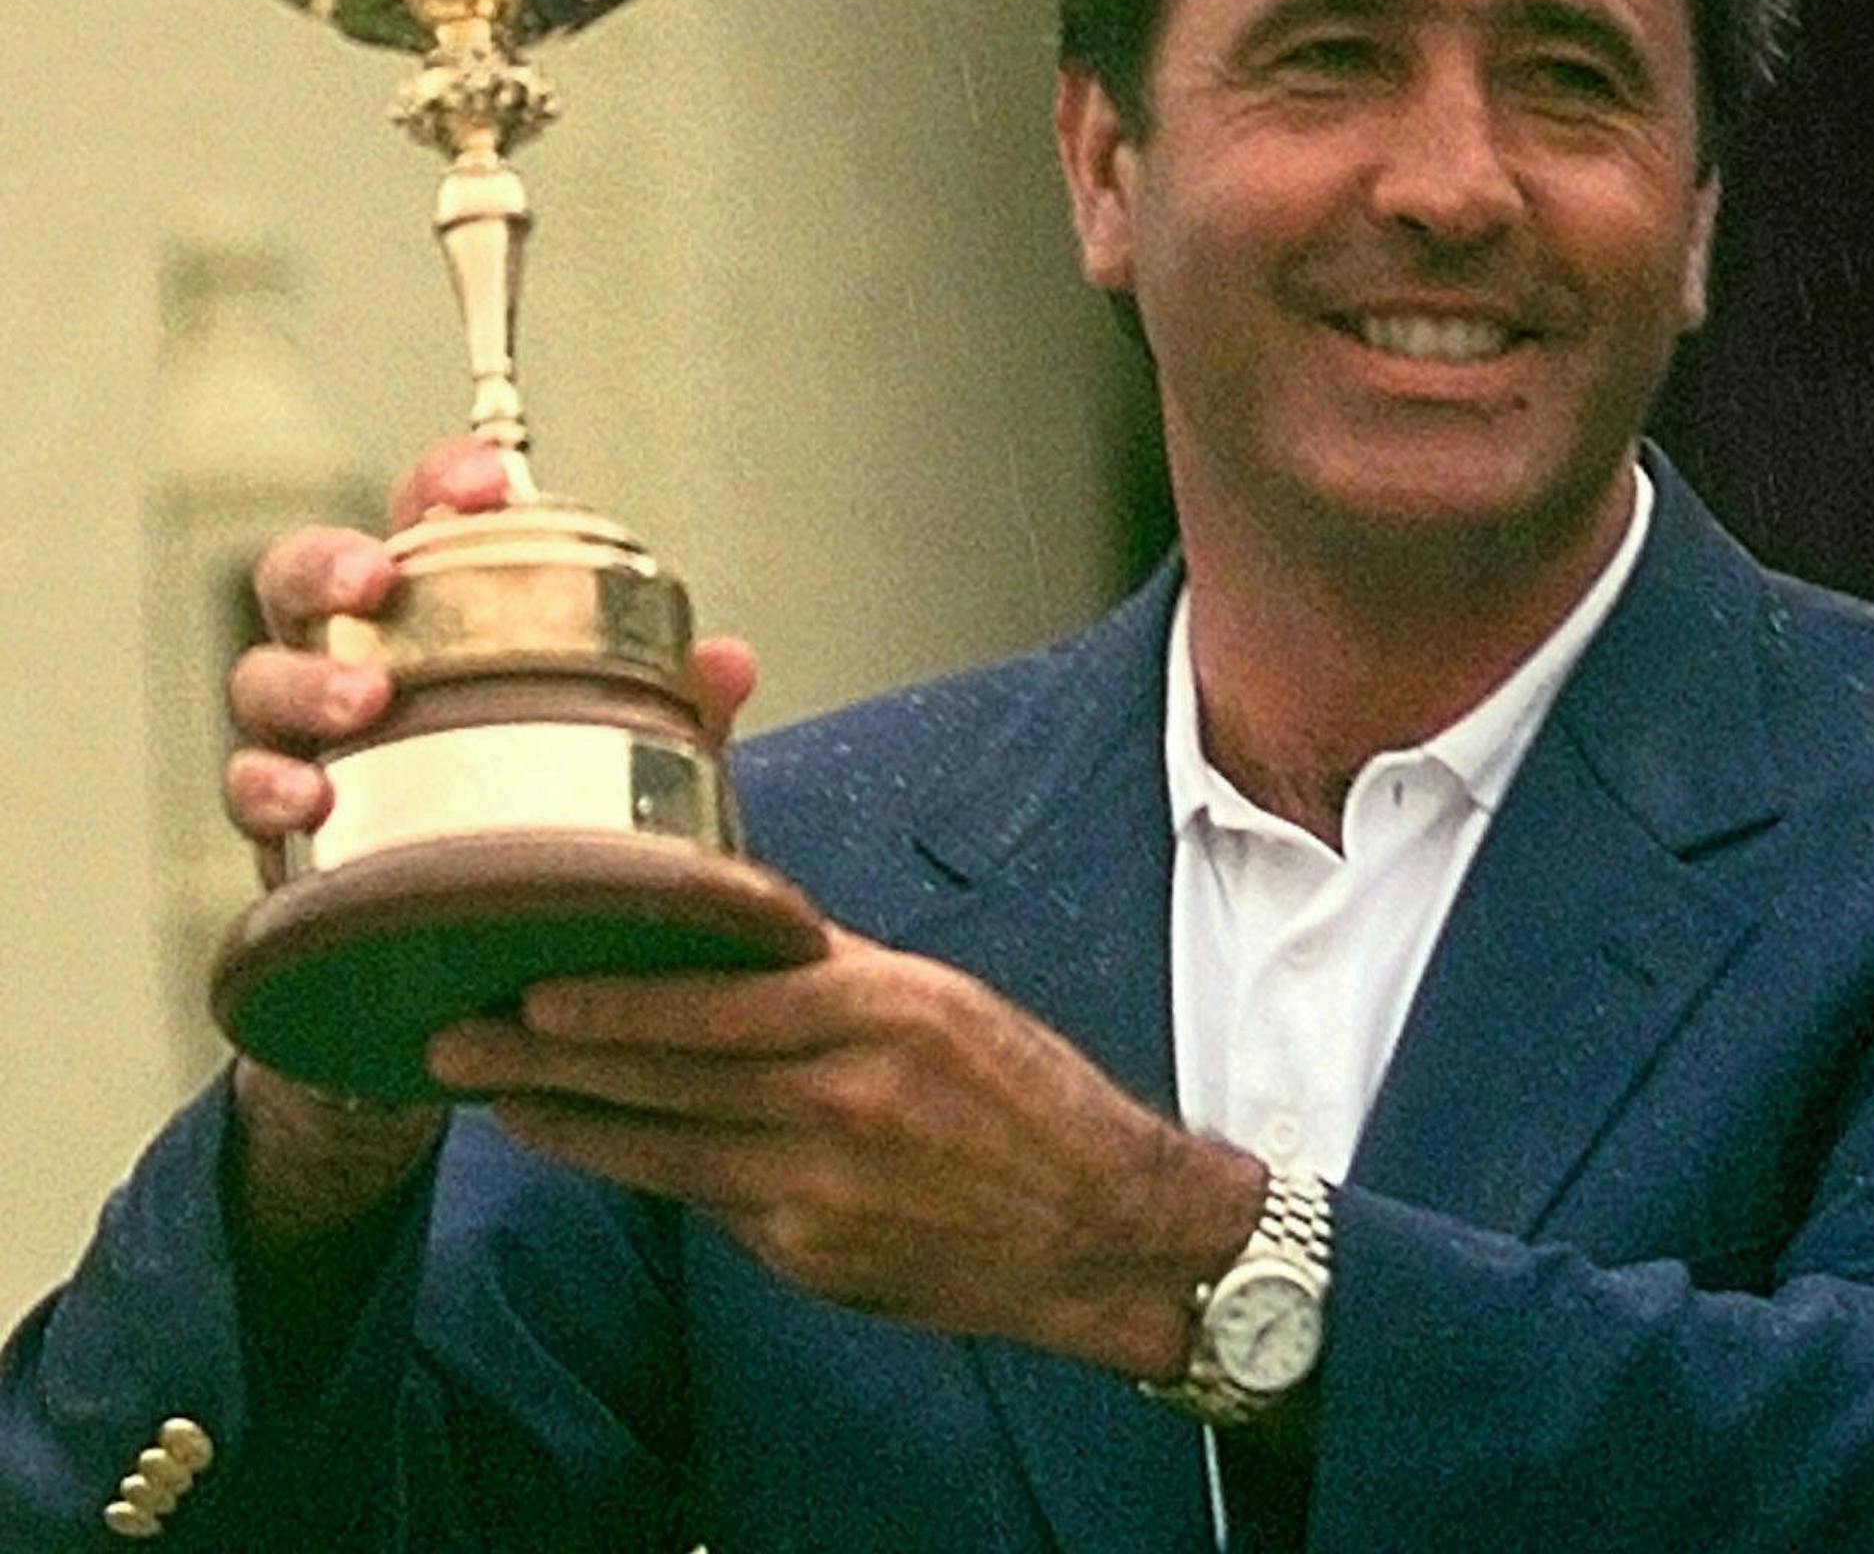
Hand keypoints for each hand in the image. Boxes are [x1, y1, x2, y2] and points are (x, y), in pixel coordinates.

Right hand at [220, 434, 759, 1237]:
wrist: (470, 977)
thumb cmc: (548, 828)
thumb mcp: (625, 765)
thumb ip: (672, 713)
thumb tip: (728, 661)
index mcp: (439, 624)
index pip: (425, 522)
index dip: (442, 486)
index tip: (486, 485)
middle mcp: (358, 666)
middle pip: (306, 580)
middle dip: (331, 565)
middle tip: (377, 579)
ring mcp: (307, 748)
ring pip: (260, 682)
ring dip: (302, 683)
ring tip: (359, 707)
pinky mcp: (281, 835)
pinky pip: (248, 797)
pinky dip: (269, 793)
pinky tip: (307, 806)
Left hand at [428, 933, 1265, 1378]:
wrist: (1099, 1225)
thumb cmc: (1025, 1096)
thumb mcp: (940, 1000)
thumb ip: (832, 971)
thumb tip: (732, 933)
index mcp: (880, 1014)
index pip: (720, 1004)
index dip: (616, 1002)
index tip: (533, 986)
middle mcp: (843, 1101)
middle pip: (667, 1078)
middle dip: (550, 1061)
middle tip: (457, 1041)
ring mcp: (821, 1192)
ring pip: (664, 1150)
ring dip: (572, 1122)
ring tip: (497, 1097)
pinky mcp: (811, 1257)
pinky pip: (707, 1202)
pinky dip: (644, 1168)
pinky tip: (596, 1147)